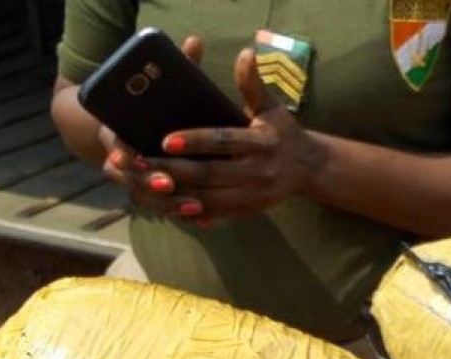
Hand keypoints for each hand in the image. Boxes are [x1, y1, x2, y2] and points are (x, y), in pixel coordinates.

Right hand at [99, 36, 207, 218]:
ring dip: (169, 205)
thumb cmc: (156, 106)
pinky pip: (166, 210)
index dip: (119, 152)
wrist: (134, 133)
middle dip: (149, 183)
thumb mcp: (164, 87)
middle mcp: (124, 162)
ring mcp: (138, 182)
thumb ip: (178, 68)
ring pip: (149, 199)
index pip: (114, 144)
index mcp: (120, 134)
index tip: (126, 156)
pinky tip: (204, 219)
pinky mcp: (154, 196)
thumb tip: (193, 41)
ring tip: (193, 206)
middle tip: (167, 184)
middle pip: (131, 179)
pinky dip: (183, 214)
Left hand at [106, 45, 321, 222]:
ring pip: (208, 197)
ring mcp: (254, 194)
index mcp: (263, 143)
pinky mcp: (249, 210)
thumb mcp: (271, 107)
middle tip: (141, 163)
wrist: (309, 169)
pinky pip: (216, 213)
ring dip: (176, 192)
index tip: (167, 139)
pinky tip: (168, 204)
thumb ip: (253, 83)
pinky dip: (192, 211)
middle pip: (209, 173)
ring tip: (146, 183)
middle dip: (173, 169)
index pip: (224, 141)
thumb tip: (246, 52)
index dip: (195, 140)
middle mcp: (259, 171)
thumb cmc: (283, 133)